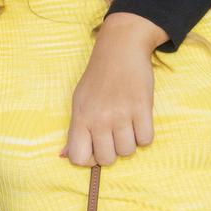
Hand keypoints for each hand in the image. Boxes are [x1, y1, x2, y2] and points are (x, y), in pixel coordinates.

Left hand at [64, 13, 160, 165]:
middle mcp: (99, 118)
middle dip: (111, 152)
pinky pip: (146, 140)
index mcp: (80, 117)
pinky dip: (144, 135)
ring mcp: (121, 114)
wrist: (119, 50)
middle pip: (107, 159)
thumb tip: (64, 156)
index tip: (96, 148)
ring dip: (129, 143)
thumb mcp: (78, 102)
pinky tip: (138, 121)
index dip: (89, 159)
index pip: (79, 157)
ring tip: (126, 126)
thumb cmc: (97, 78)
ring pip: (127, 152)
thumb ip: (74, 131)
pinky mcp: (142, 108)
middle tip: (113, 135)